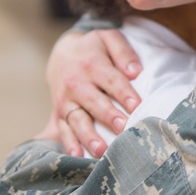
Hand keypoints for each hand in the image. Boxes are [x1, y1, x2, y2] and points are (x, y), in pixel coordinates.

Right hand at [46, 28, 141, 157]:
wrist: (62, 55)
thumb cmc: (93, 49)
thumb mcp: (108, 38)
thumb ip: (123, 51)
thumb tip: (135, 70)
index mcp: (91, 64)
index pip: (110, 79)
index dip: (123, 92)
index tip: (136, 105)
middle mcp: (76, 84)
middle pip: (93, 102)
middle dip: (108, 116)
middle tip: (123, 128)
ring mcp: (65, 101)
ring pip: (77, 120)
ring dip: (88, 136)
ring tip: (101, 150)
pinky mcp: (59, 115)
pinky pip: (63, 131)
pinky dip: (69, 144)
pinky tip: (78, 156)